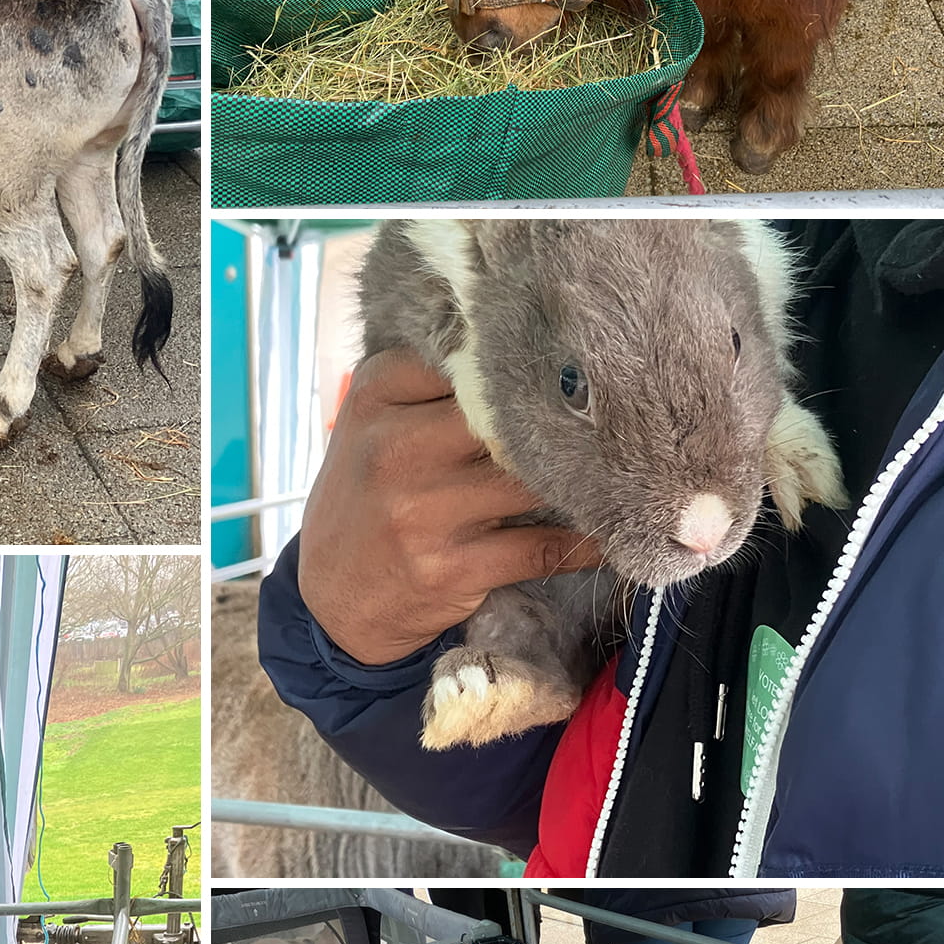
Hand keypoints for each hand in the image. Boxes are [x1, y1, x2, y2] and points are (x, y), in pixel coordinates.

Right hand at [297, 348, 603, 666]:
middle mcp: (393, 448)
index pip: (468, 357)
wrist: (330, 597)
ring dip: (579, 481)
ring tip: (614, 471)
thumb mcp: (373, 423)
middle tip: (609, 419)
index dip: (521, 363)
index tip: (563, 365)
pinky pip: (541, 548)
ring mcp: (419, 512)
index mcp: (375, 396)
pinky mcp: (448, 569)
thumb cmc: (368, 495)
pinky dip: (583, 542)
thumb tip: (528, 346)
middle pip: (506, 418)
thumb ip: (431, 382)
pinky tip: (607, 531)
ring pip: (530, 481)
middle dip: (557, 422)